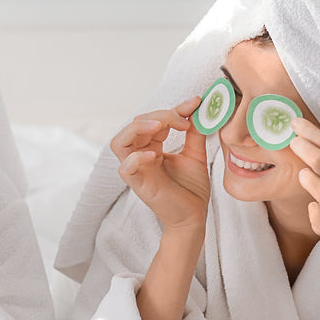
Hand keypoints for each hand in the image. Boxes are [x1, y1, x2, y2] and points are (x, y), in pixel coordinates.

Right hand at [111, 96, 209, 230]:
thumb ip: (194, 133)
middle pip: (136, 124)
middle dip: (160, 116)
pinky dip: (136, 157)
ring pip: (120, 141)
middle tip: (183, 120)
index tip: (196, 103)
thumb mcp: (196, 154)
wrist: (194, 216)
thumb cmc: (191, 189)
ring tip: (161, 126)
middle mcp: (141, 155)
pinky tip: (155, 155)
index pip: (155, 120)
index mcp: (152, 147)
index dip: (174, 109)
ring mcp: (137, 169)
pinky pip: (125, 167)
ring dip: (139, 128)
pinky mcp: (137, 184)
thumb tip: (199, 109)